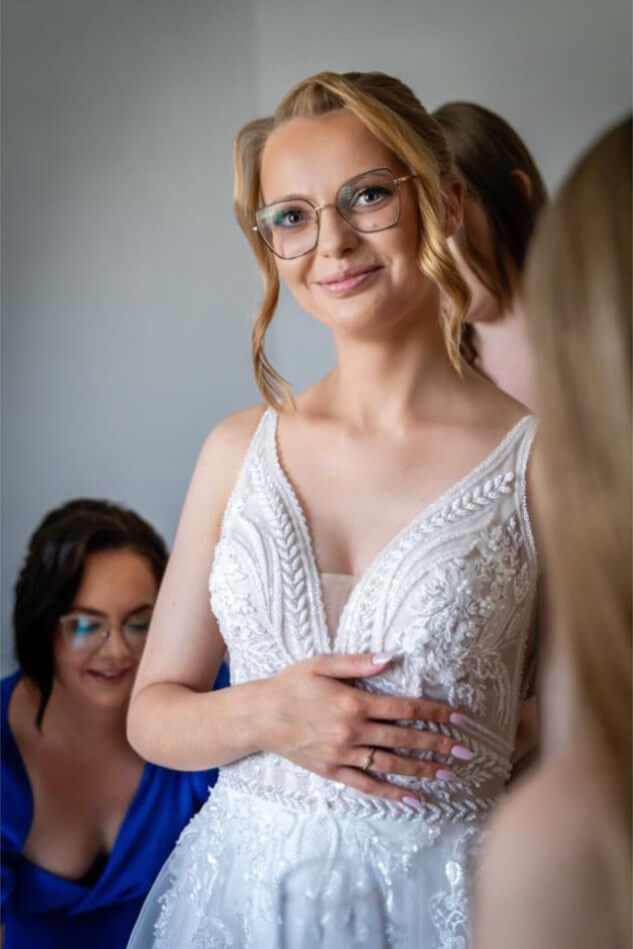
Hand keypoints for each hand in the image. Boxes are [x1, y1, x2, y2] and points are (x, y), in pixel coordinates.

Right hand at [260, 653, 471, 807]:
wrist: (259, 716)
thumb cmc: (291, 684)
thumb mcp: (321, 663)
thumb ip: (357, 662)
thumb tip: (390, 657)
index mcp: (354, 701)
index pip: (405, 709)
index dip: (434, 713)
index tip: (458, 719)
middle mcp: (353, 731)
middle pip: (404, 738)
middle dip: (438, 744)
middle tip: (465, 751)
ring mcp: (344, 754)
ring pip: (391, 764)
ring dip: (423, 769)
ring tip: (449, 774)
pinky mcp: (333, 771)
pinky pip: (367, 785)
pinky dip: (391, 793)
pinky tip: (413, 799)